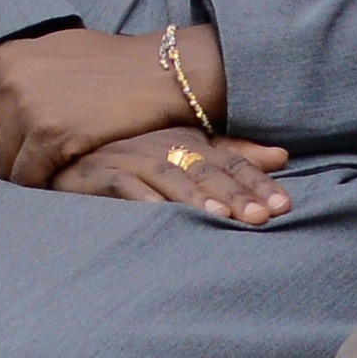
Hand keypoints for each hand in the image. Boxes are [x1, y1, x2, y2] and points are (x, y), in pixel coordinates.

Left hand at [0, 24, 196, 191]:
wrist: (159, 72)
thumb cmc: (113, 63)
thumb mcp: (57, 46)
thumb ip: (22, 65)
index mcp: (7, 58)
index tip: (19, 147)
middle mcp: (10, 80)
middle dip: (8, 157)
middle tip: (36, 165)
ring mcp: (28, 108)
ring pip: (4, 164)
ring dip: (24, 174)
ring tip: (50, 172)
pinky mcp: (50, 136)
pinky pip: (27, 177)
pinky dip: (40, 184)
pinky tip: (61, 177)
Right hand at [55, 122, 294, 221]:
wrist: (72, 156)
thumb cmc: (136, 159)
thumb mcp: (187, 153)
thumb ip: (232, 156)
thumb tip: (282, 156)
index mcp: (188, 140)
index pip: (230, 161)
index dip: (257, 182)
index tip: (284, 206)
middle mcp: (162, 144)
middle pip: (205, 169)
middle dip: (235, 195)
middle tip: (261, 217)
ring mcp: (130, 157)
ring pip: (169, 175)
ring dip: (194, 197)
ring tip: (219, 217)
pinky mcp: (99, 173)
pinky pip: (122, 185)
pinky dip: (142, 198)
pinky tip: (160, 214)